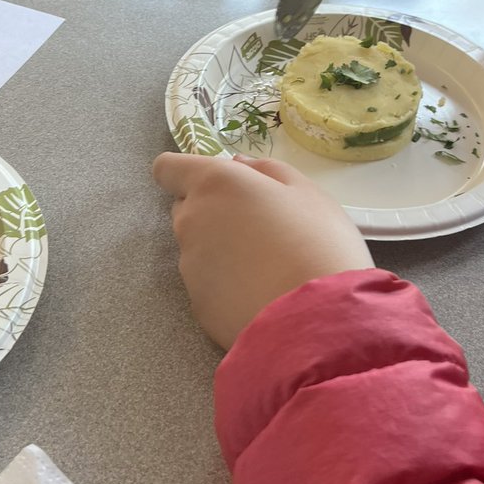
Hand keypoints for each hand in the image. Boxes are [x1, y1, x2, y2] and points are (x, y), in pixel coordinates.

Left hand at [152, 153, 373, 349]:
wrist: (316, 320)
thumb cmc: (316, 242)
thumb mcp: (306, 192)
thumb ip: (266, 169)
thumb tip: (238, 164)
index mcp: (214, 185)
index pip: (167, 169)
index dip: (187, 173)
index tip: (220, 186)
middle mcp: (190, 222)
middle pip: (186, 209)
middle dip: (213, 212)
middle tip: (258, 226)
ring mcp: (189, 267)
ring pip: (198, 248)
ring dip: (222, 250)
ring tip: (267, 267)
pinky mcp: (196, 305)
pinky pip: (208, 285)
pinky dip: (226, 285)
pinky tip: (260, 294)